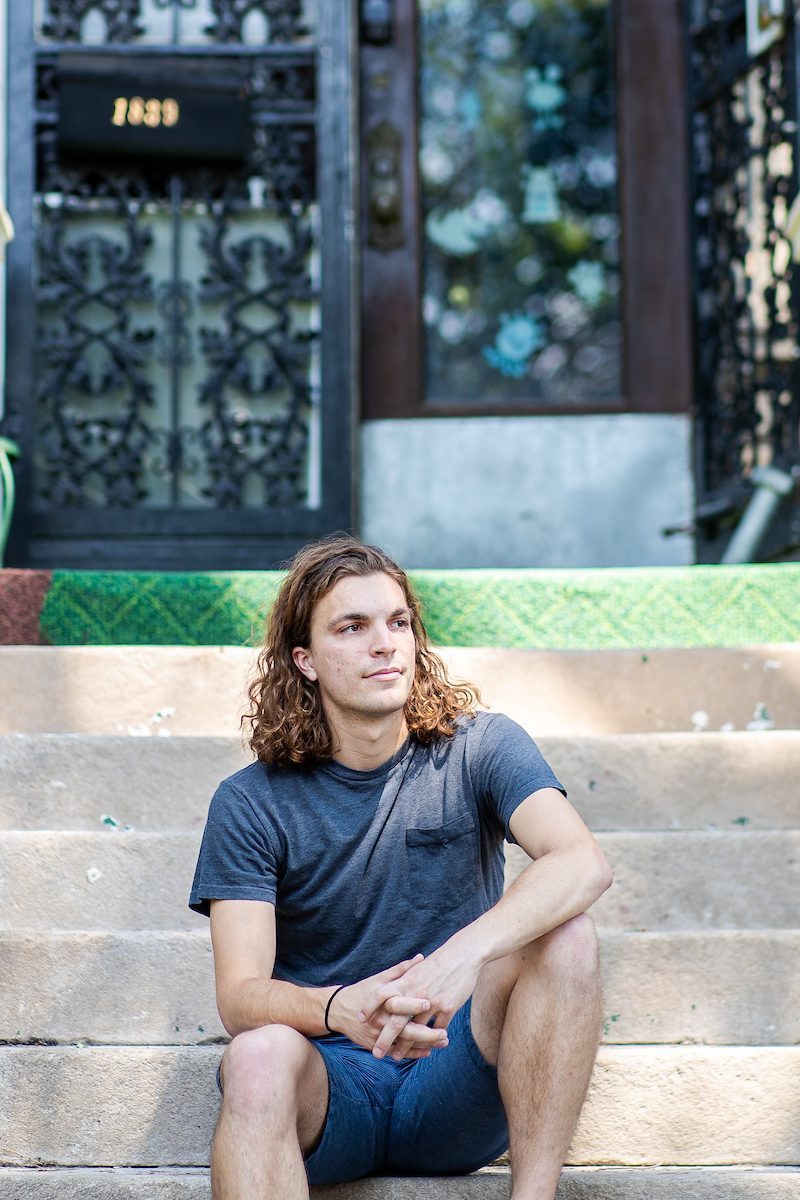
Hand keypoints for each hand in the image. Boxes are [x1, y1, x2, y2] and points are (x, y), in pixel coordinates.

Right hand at [326, 955, 448, 1059]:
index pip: (399, 1004)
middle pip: (405, 1030)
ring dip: (424, 1045)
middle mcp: (380, 1021)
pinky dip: (412, 1053)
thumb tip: (422, 958)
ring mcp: (377, 1035)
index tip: (431, 1003)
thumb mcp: (379, 979)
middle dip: (426, 1034)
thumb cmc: (362, 990)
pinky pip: (396, 1052)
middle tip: (445, 1034)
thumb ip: (401, 970)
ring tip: (443, 1042)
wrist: (337, 1010)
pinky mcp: (375, 1045)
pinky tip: (428, 1051)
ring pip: (404, 1045)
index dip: (414, 1004)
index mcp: (381, 1002)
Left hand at [358, 933, 482, 1059]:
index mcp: (406, 981)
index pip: (381, 995)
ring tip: (397, 1056)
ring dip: (406, 1046)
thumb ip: (402, 981)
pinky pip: (437, 1029)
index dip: (369, 1006)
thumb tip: (388, 994)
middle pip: (396, 1021)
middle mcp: (416, 993)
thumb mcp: (416, 969)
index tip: (361, 1019)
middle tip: (376, 1053)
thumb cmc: (438, 962)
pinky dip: (430, 1041)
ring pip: (416, 1031)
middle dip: (385, 1039)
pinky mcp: (448, 1008)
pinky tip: (425, 1048)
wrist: (462, 955)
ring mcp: (433, 1002)